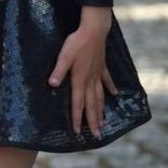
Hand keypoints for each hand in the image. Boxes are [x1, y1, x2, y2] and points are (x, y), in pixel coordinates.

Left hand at [48, 6, 117, 136]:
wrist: (94, 31)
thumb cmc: (76, 43)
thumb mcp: (64, 56)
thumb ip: (59, 71)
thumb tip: (53, 85)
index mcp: (80, 79)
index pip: (78, 103)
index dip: (77, 117)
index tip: (77, 131)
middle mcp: (91, 80)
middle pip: (92, 104)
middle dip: (93, 121)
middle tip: (96, 136)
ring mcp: (98, 74)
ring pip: (100, 96)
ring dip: (101, 110)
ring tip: (103, 123)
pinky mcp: (102, 67)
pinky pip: (107, 80)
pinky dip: (110, 88)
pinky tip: (115, 95)